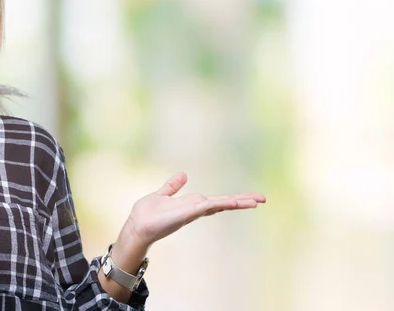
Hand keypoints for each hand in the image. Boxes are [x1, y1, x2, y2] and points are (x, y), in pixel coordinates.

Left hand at [124, 172, 265, 248]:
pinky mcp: (184, 214)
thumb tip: (183, 174)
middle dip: (242, 200)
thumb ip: (172, 186)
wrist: (137, 226)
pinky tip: (228, 202)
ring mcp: (191, 212)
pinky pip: (203, 207)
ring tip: (254, 201)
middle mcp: (195, 209)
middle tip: (262, 199)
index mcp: (192, 205)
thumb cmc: (147, 214)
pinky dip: (216, 204)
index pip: (217, 200)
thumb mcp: (162, 195)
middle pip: (222, 203)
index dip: (234, 198)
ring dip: (235, 202)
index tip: (252, 197)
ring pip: (217, 204)